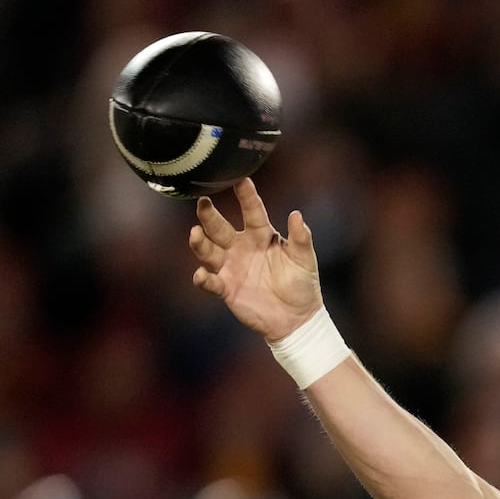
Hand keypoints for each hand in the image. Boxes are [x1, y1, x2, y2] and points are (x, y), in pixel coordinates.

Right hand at [189, 177, 323, 342]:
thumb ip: (300, 238)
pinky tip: (202, 275)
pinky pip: (211, 282)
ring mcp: (231, 267)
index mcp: (261, 235)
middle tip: (203, 202)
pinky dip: (204, 279)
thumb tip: (296, 215)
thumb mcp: (304, 259)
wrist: (297, 319)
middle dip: (210, 216)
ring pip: (209, 251)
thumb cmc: (302, 284)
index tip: (240, 179)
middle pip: (220, 228)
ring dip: (200, 243)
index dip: (246, 195)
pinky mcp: (226, 289)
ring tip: (195, 234)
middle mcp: (241, 247)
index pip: (252, 211)